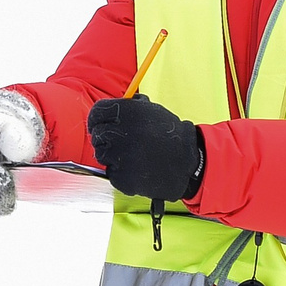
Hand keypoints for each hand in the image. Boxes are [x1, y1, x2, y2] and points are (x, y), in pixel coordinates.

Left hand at [88, 97, 204, 201]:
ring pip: (101, 155)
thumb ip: (128, 107)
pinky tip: (137, 169)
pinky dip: (120, 173)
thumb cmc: (170, 137)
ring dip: (112, 157)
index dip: (96, 119)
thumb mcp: (152, 111)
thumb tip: (106, 111)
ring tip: (133, 157)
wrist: (189, 163)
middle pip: (97, 135)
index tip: (98, 125)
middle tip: (120, 144)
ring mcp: (123, 157)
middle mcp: (124, 133)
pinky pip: (111, 173)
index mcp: (130, 112)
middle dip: (105, 140)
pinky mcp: (124, 178)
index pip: (97, 112)